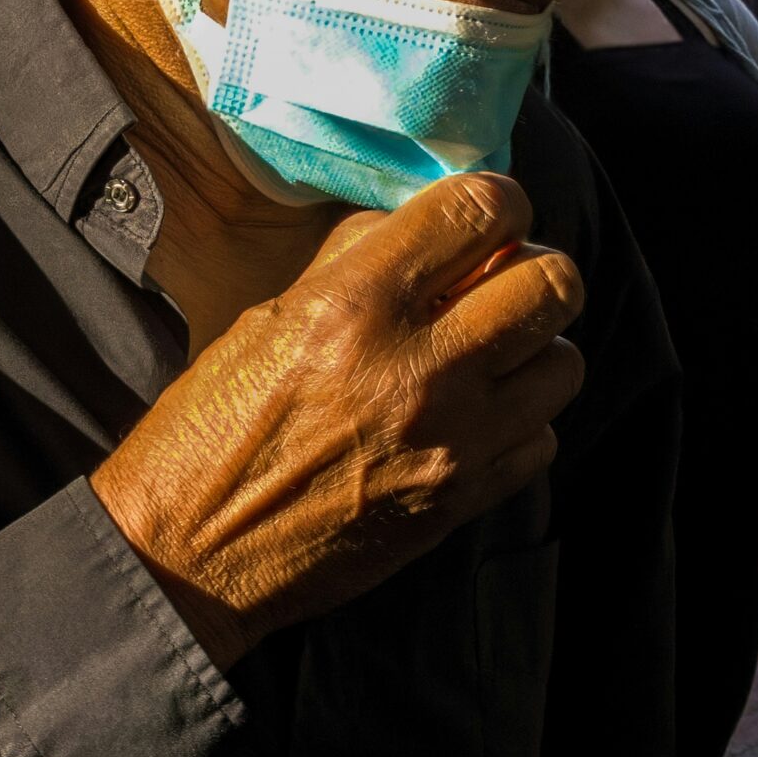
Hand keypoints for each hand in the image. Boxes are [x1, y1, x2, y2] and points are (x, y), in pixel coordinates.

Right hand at [93, 173, 585, 670]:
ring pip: (565, 363)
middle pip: (552, 285)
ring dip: (534, 349)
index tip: (489, 216)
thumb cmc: (212, 429)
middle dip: (534, 269)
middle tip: (501, 281)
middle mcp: (415, 370)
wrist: (192, 556)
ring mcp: (450, 442)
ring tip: (490, 355)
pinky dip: (518, 423)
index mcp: (352, 306)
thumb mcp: (267, 319)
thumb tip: (420, 223)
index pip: (480, 211)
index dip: (499, 200)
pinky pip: (542, 439)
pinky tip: (472, 419)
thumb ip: (353, 263)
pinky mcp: (462, 503)